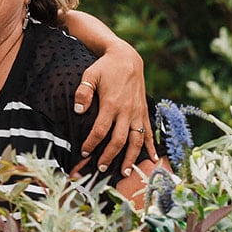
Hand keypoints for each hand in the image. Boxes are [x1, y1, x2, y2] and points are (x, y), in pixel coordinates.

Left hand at [74, 40, 154, 170]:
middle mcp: (126, 111)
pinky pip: (149, 132)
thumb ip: (83, 92)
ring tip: (125, 172)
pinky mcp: (144, 112)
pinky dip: (151, 146)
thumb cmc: (105, 68)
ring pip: (136, 140)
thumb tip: (78, 111)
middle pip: (119, 140)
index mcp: (111, 104)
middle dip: (110, 156)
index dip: (92, 143)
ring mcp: (137, 113)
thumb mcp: (90, 75)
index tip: (84, 152)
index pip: (101, 130)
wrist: (127, 58)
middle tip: (101, 168)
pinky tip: (153, 159)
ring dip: (131, 158)